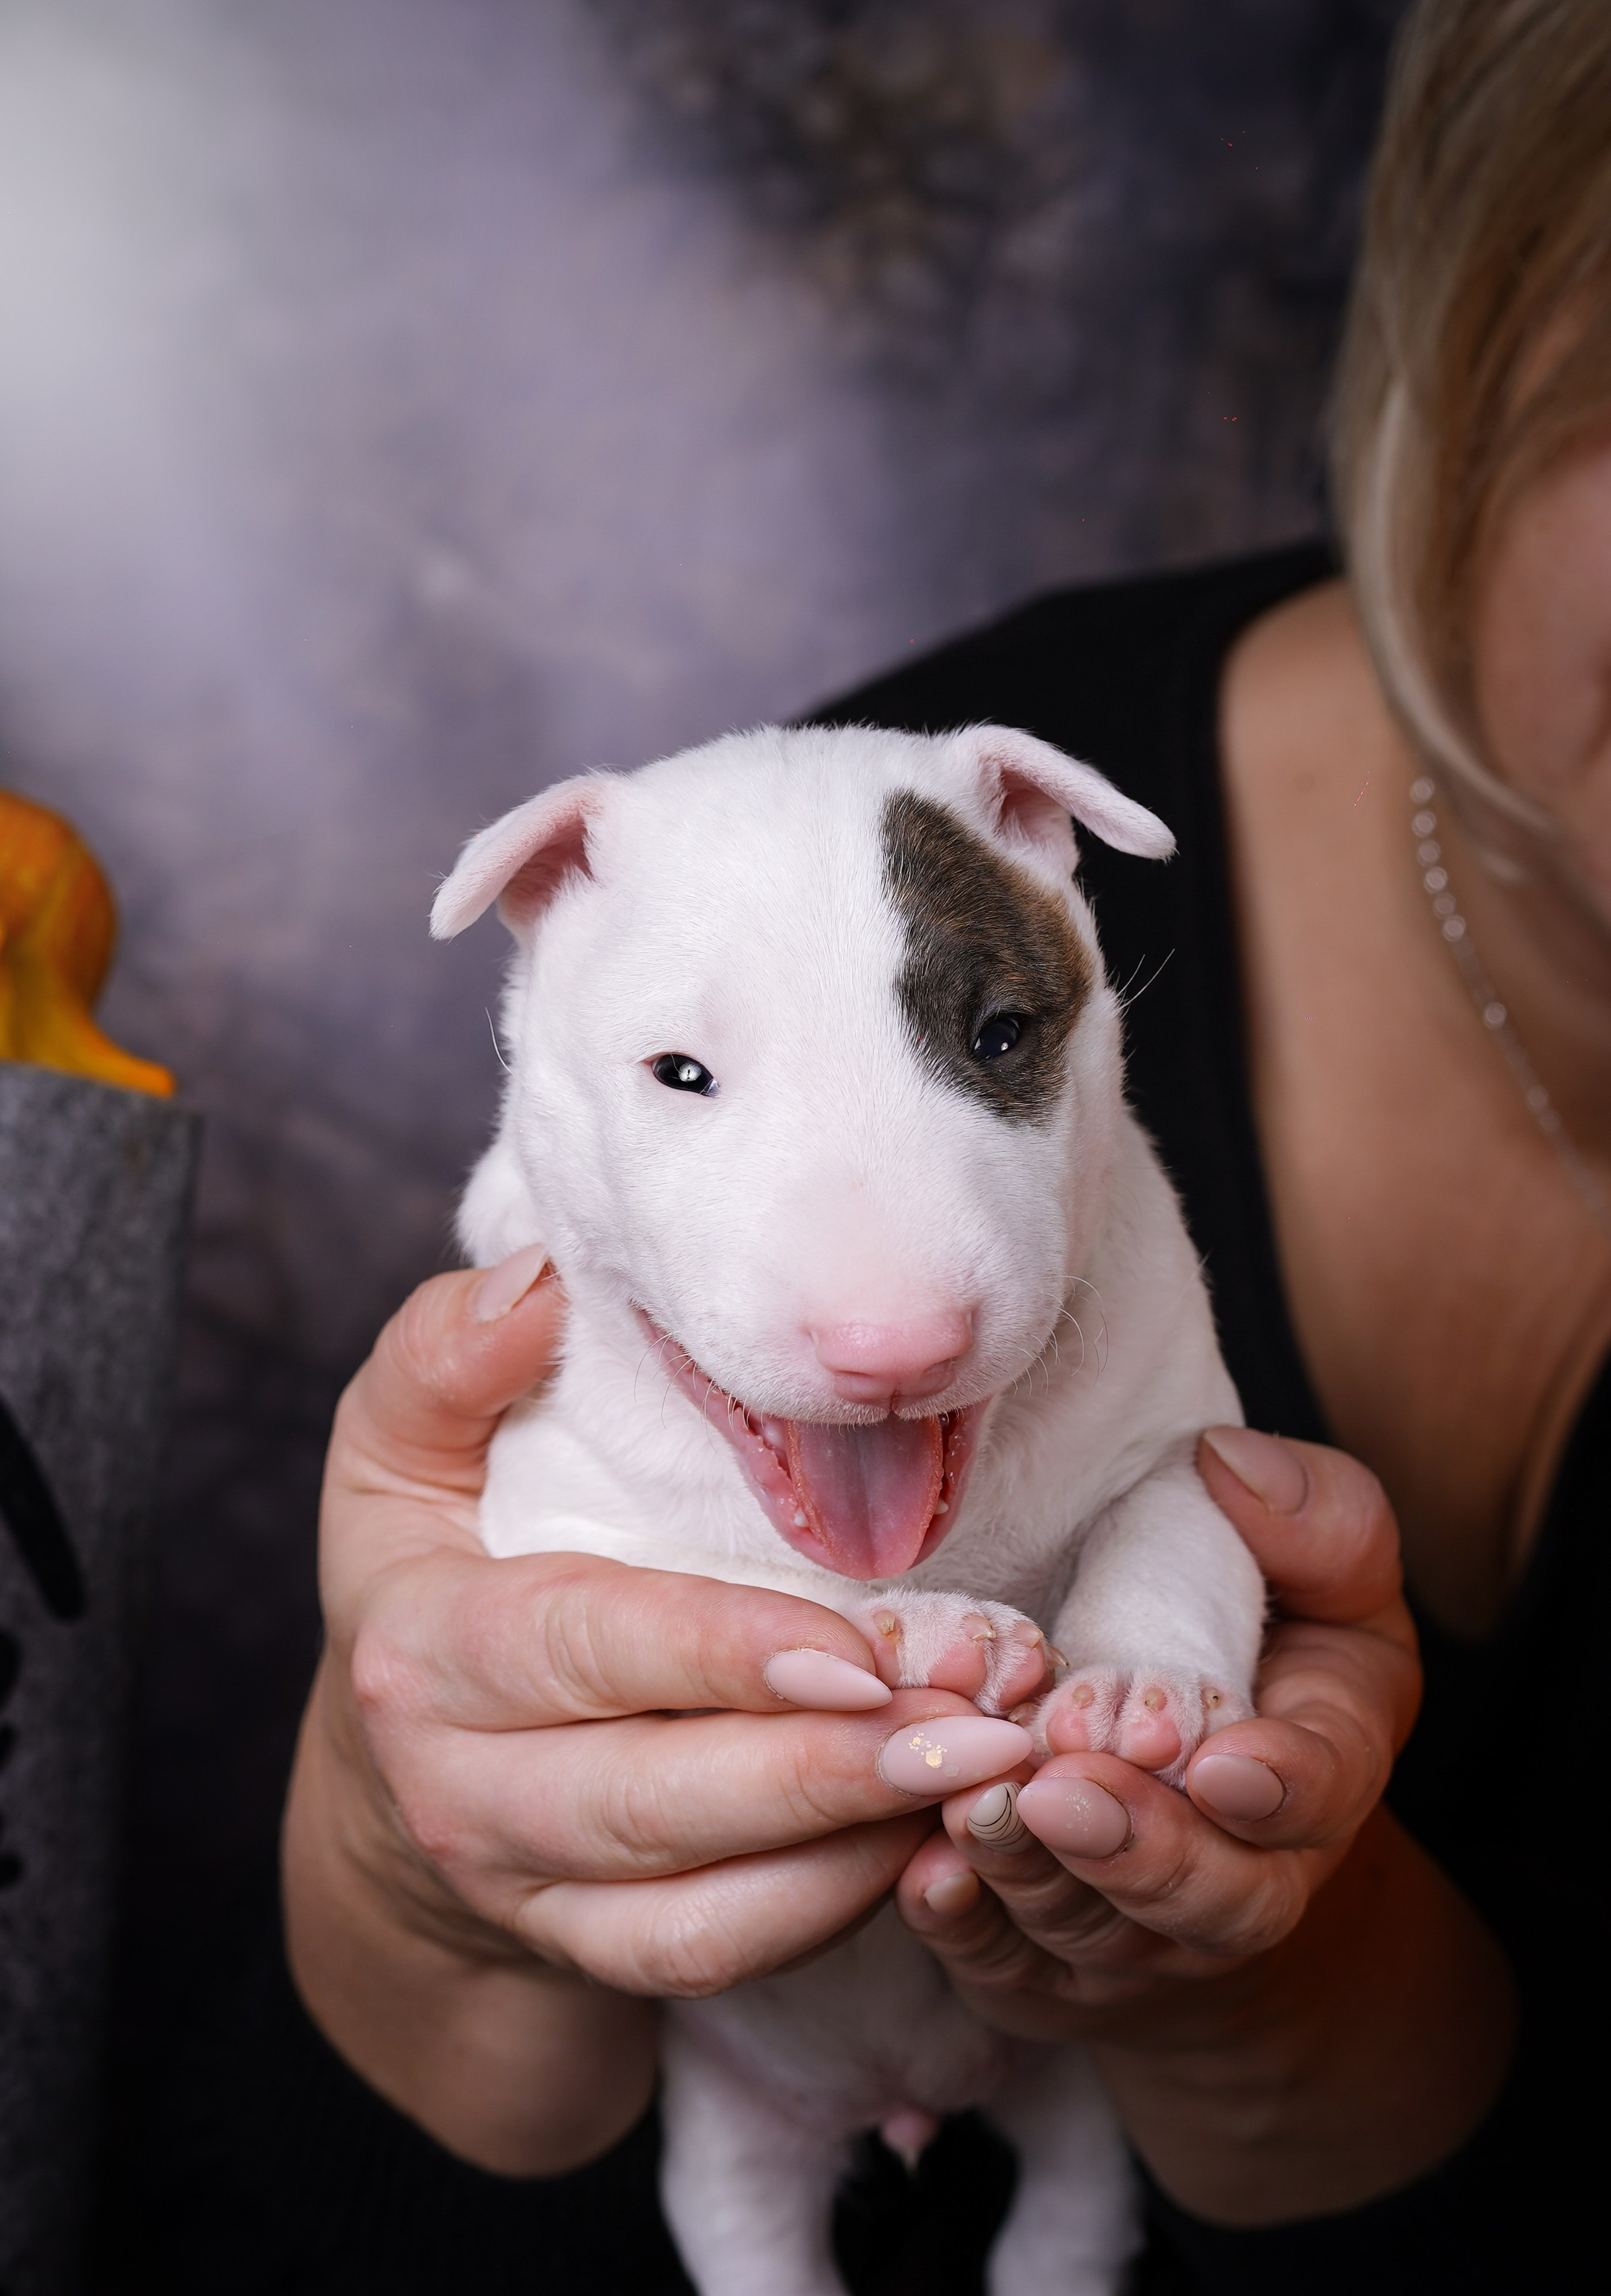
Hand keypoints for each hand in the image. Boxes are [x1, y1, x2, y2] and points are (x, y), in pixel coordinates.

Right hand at [282, 1253, 1028, 2174]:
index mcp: (425, 1648)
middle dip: (827, 1771)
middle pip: (653, 1798)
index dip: (721, 1654)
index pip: (582, 1649)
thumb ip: (448, 1358)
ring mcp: (527, 1885)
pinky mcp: (590, 1944)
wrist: (408, 1735)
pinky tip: (931, 1834)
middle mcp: (463, 1789)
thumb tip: (536, 1284)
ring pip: (698, 1905)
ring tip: (989, 1774)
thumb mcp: (402, 1439)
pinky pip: (717, 1953)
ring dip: (854, 1848)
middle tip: (984, 1726)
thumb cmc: (440, 1547)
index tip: (859, 1649)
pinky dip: (829, 1911)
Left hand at [895, 1429, 1514, 2221]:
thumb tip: (1229, 1466)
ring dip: (1028, 1871)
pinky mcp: (1036, 1956)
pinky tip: (924, 1871)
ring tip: (973, 1805)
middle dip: (1133, 1846)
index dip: (1278, 1788)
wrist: (1201, 1802)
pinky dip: (959, 1919)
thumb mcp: (1326, 1574)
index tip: (1224, 1762)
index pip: (1316, 1796)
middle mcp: (1240, 1877)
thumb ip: (1316, 1517)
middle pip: (1201, 1896)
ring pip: (1085, 1925)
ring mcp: (1135, 1933)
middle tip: (1063, 1788)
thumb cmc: (1263, 1652)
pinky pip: (996, 1956)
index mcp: (1320, 1772)